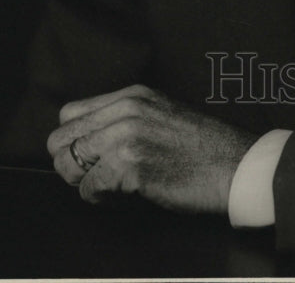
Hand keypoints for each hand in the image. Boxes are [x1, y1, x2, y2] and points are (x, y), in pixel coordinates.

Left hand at [47, 84, 258, 212]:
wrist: (234, 165)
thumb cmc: (202, 148)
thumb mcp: (161, 114)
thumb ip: (125, 117)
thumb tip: (86, 139)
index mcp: (132, 95)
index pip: (70, 113)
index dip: (74, 139)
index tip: (91, 155)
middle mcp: (125, 110)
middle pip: (60, 139)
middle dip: (71, 163)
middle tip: (96, 175)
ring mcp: (127, 136)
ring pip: (68, 164)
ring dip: (84, 182)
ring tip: (111, 186)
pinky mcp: (130, 165)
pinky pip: (88, 188)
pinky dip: (100, 198)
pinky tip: (124, 195)